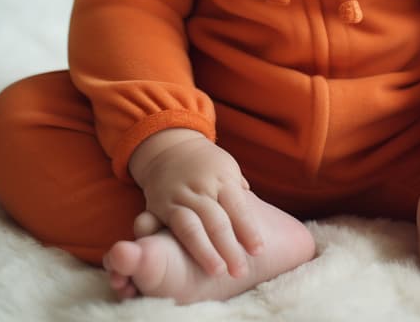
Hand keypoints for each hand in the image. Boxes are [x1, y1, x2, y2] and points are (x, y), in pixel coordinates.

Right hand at [127, 129, 263, 278]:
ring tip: (218, 271)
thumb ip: (240, 195)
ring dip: (205, 252)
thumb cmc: (207, 165)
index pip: (238, 207)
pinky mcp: (160, 207)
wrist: (169, 148)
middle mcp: (201, 188)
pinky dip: (179, 246)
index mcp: (223, 177)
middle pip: (216, 221)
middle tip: (240, 271)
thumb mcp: (227, 169)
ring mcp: (179, 197)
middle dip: (229, 248)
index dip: (248, 230)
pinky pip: (170, 228)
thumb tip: (259, 221)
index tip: (259, 251)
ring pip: (192, 228)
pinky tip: (185, 262)